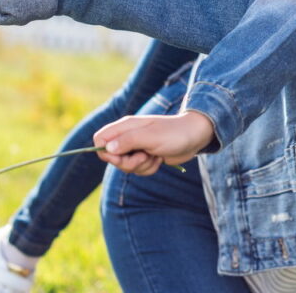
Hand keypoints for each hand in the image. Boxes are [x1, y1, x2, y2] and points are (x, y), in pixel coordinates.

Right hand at [93, 111, 215, 175]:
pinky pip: (138, 170)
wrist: (195, 136)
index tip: (120, 156)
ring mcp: (136, 147)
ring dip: (141, 166)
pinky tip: (159, 160)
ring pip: (126, 166)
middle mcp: (128, 136)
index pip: (100, 139)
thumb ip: (128, 141)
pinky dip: (148, 168)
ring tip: (155, 156)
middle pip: (112, 157)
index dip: (105, 152)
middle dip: (127, 163)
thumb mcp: (150, 137)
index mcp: (126, 126)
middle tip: (144, 157)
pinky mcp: (145, 157)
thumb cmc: (174, 133)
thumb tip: (108, 149)